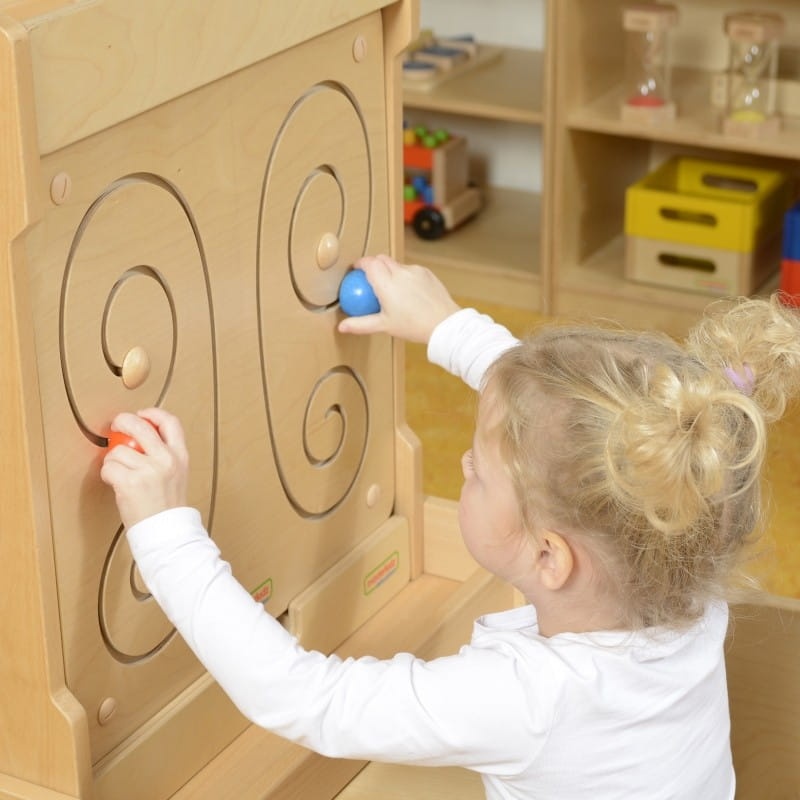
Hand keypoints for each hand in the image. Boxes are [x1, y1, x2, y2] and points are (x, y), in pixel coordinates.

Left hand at [100, 408, 188, 528]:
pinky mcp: (129, 483)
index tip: (142, 414)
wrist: (167, 532)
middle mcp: (166, 459)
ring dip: (113, 461)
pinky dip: (107, 474)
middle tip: (116, 426)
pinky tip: (115, 483)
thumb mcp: (177, 473)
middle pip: (139, 426)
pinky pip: (108, 468)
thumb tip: (137, 436)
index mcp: (180, 456)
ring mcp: (148, 470)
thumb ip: (163, 453)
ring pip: (117, 451)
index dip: (153, 413)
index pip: (170, 422)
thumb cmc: (167, 506)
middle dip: (122, 421)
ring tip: (120, 473)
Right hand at [337, 254, 459, 343]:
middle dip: (373, 264)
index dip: (360, 264)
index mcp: (387, 284)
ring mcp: (415, 271)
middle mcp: (400, 272)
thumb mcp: (384, 325)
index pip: (369, 263)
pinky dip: (405, 276)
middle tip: (370, 278)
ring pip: (397, 264)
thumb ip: (361, 324)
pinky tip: (409, 292)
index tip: (356, 271)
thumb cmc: (414, 326)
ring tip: (391, 289)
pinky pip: (411, 269)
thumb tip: (342, 327)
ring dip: (390, 271)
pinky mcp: (426, 272)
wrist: (444, 324)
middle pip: (381, 259)